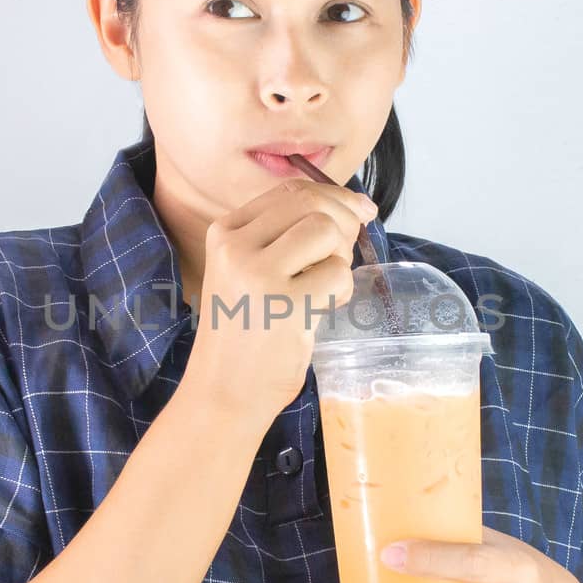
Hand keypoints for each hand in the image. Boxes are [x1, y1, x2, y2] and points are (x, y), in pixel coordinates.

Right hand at [183, 177, 376, 423]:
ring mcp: (258, 274)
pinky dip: (341, 292)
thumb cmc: (247, 332)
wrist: (224, 392)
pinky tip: (320, 311)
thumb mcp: (250, 270)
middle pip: (313, 204)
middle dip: (344, 223)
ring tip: (323, 289)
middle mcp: (236, 246)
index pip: (291, 191)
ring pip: (328, 232)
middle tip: (341, 257)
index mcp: (225, 231)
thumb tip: (359, 205)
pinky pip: (338, 274)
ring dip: (340, 259)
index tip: (358, 213)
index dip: (334, 197)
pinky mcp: (285, 305)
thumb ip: (291, 235)